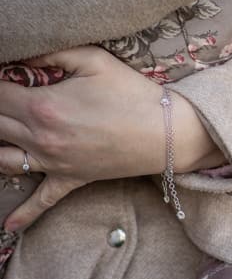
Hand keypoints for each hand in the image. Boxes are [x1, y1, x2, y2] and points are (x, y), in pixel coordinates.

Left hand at [0, 47, 223, 230]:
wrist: (168, 133)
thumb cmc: (134, 94)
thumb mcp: (94, 61)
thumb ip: (53, 52)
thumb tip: (23, 53)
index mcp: (43, 106)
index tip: (2, 77)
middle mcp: (41, 138)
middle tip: (2, 104)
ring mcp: (53, 163)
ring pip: (1, 160)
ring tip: (2, 135)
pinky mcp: (70, 178)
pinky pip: (42, 200)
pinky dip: (24, 214)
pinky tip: (9, 225)